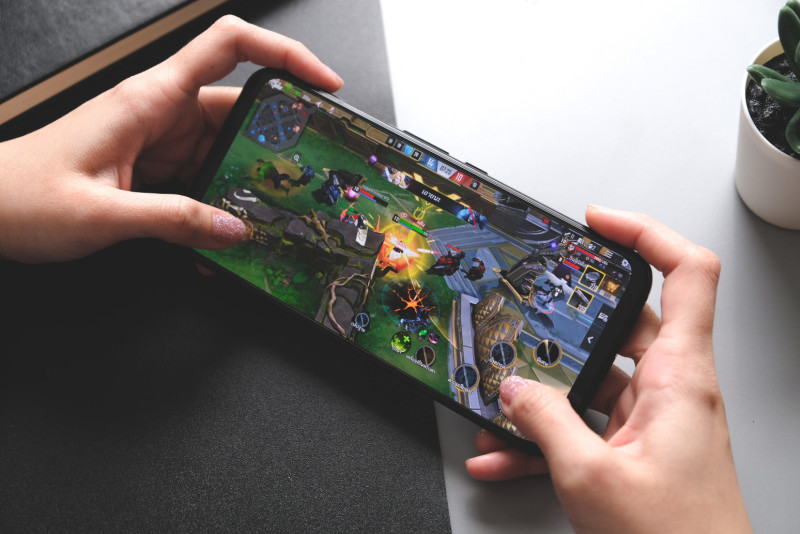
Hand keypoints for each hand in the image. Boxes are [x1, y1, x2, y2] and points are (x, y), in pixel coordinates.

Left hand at [0, 16, 342, 262]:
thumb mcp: (102, 214)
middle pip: (239, 108)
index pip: (228, 46)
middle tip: (307, 174)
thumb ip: (174, 220)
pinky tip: (226, 232)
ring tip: (272, 214)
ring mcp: (160, 141)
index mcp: (148, 99)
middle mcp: (159, 113)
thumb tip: (234, 228)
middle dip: (277, 140)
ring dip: (250, 180)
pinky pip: (204, 178)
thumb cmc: (20, 196)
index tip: (321, 82)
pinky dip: (221, 203)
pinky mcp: (156, 169)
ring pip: (227, 149)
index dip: (283, 54)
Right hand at [465, 206, 751, 532]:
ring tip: (503, 399)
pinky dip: (545, 434)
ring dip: (546, 390)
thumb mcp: (592, 475)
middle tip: (529, 309)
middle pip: (622, 321)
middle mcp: (672, 388)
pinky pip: (584, 422)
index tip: (598, 222)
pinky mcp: (635, 445)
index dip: (645, 233)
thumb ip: (546, 422)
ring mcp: (652, 417)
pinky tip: (505, 452)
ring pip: (593, 377)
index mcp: (680, 376)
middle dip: (567, 319)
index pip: (686, 272)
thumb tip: (514, 390)